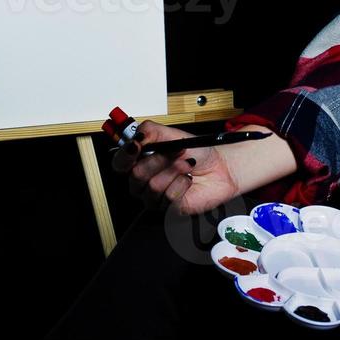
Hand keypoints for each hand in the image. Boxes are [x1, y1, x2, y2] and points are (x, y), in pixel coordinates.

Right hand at [109, 119, 242, 215]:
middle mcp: (144, 181)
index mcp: (141, 161)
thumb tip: (136, 136)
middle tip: (175, 152)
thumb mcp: (172, 134)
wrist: (220, 167)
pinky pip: (168, 197)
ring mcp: (155, 196)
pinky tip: (187, 180)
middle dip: (159, 160)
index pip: (120, 163)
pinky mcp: (169, 208)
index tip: (136, 145)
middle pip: (135, 175)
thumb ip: (150, 131)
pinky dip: (182, 184)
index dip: (125, 156)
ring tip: (186, 165)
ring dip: (174, 171)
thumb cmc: (197, 153)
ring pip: (153, 186)